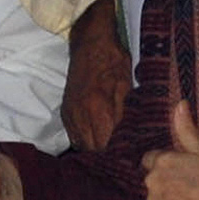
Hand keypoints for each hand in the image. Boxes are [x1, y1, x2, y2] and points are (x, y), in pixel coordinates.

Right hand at [62, 0, 131, 151]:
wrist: (90, 42)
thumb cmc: (114, 61)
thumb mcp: (128, 86)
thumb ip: (127, 115)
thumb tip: (133, 140)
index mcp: (98, 109)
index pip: (106, 147)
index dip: (118, 155)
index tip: (129, 156)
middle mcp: (80, 115)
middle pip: (93, 151)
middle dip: (107, 155)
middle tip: (122, 154)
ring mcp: (70, 114)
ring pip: (81, 146)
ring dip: (95, 149)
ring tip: (110, 148)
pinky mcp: (65, 112)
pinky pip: (74, 136)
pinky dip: (85, 140)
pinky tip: (97, 137)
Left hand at [142, 100, 198, 199]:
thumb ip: (187, 130)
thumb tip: (179, 104)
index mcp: (162, 162)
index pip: (151, 158)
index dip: (167, 162)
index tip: (183, 168)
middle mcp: (152, 182)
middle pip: (154, 178)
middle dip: (167, 180)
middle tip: (192, 185)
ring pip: (157, 198)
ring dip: (169, 198)